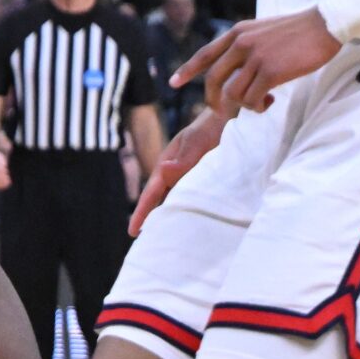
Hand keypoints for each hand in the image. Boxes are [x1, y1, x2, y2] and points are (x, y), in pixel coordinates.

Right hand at [130, 107, 225, 234]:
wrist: (226, 119)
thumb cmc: (210, 130)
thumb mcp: (196, 144)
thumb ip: (182, 159)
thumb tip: (162, 171)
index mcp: (167, 166)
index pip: (151, 194)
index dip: (142, 213)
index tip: (132, 232)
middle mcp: (173, 172)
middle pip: (157, 199)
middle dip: (148, 217)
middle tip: (141, 239)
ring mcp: (185, 175)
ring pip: (171, 199)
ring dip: (165, 214)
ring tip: (161, 233)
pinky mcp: (198, 177)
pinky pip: (186, 197)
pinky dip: (181, 208)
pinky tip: (186, 218)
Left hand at [173, 9, 340, 117]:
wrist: (322, 26)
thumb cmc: (296, 32)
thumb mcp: (261, 32)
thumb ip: (245, 45)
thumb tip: (235, 68)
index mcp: (237, 32)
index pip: (205, 54)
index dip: (187, 70)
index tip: (173, 83)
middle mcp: (240, 43)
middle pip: (213, 78)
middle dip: (213, 99)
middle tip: (221, 112)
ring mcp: (254, 57)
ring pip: (232, 92)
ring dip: (242, 105)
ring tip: (258, 104)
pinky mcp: (270, 71)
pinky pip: (252, 97)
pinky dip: (256, 106)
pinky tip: (267, 103)